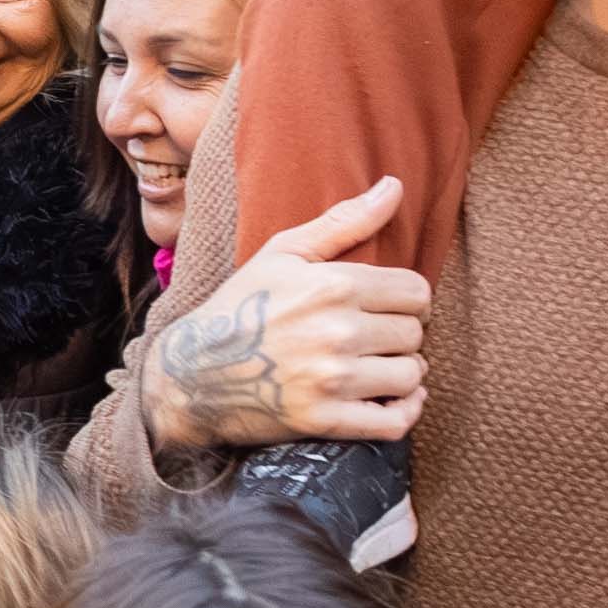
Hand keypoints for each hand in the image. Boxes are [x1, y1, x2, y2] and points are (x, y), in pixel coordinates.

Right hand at [137, 178, 428, 458]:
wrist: (191, 374)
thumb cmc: (240, 307)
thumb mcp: (283, 253)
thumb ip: (344, 221)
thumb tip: (396, 185)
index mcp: (333, 285)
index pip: (416, 292)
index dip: (409, 300)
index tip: (389, 308)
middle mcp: (338, 331)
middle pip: (414, 334)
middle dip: (402, 335)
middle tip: (378, 339)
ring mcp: (332, 379)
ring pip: (410, 376)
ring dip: (403, 373)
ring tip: (381, 368)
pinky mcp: (326, 420)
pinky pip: (395, 422)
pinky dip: (405, 413)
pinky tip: (394, 401)